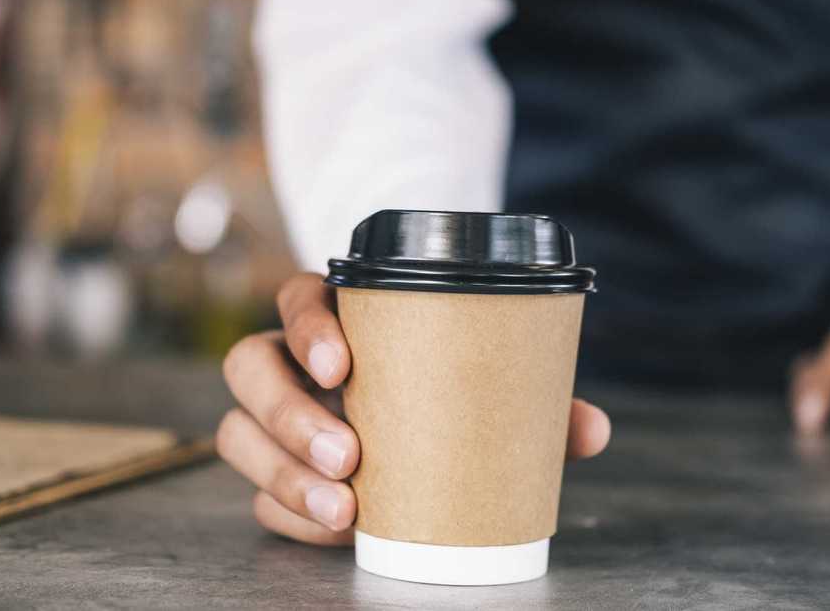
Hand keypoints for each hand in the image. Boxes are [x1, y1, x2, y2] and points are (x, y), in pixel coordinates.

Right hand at [216, 272, 611, 544]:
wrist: (410, 428)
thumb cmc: (442, 389)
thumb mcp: (482, 386)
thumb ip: (530, 402)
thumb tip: (591, 429)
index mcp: (337, 319)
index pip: (297, 297)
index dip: (308, 325)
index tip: (341, 364)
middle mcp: (290, 362)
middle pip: (250, 366)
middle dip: (291, 414)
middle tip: (350, 455)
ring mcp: (272, 418)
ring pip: (237, 432)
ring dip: (283, 473)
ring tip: (342, 510)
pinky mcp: (270, 472)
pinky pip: (255, 495)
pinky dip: (290, 516)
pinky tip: (332, 531)